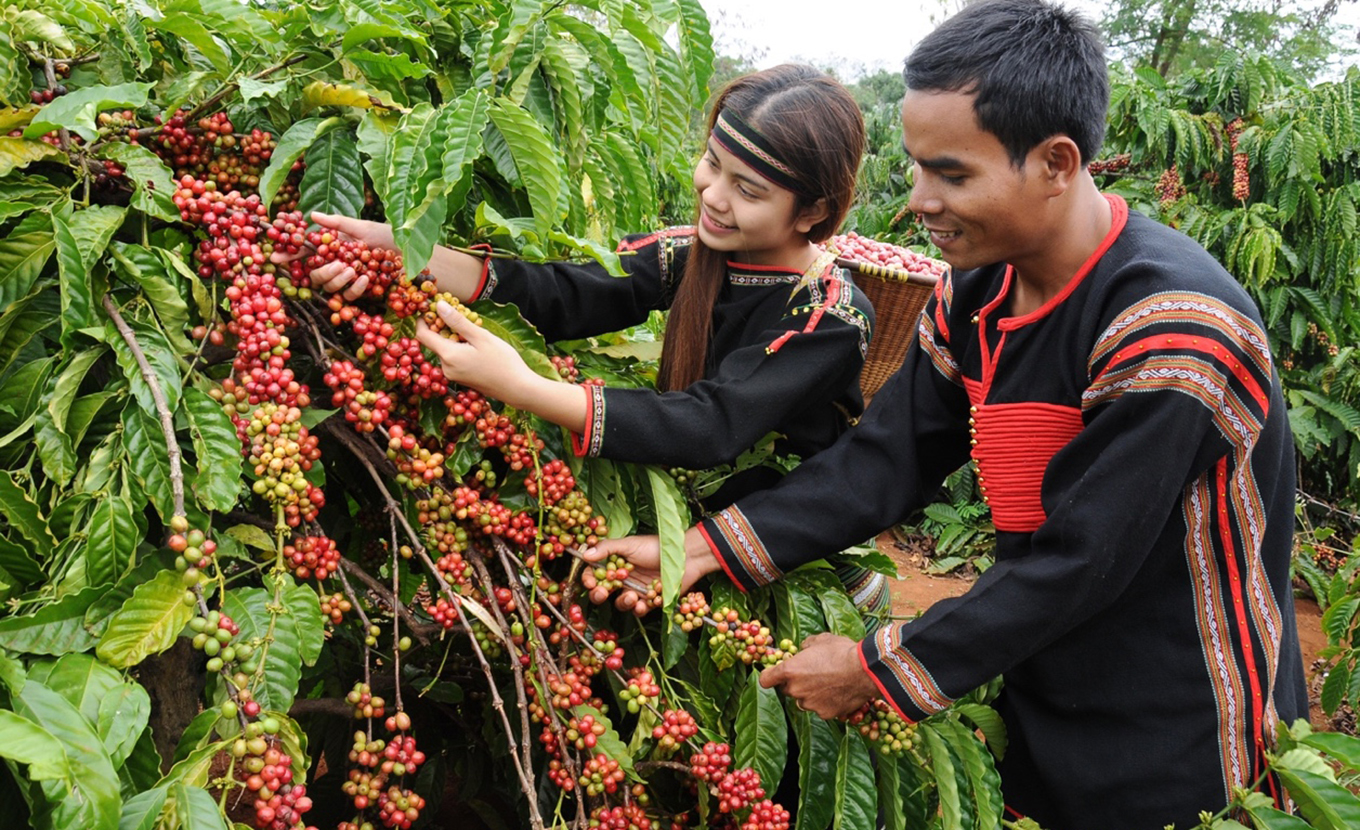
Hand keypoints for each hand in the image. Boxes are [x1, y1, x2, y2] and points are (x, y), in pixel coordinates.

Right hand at [270, 212, 394, 300]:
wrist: (409, 254)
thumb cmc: (386, 237)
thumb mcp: (361, 227)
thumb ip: (337, 223)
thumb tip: (312, 215)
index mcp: (332, 246)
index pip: (305, 251)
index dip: (289, 255)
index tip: (276, 257)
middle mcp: (335, 263)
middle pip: (314, 274)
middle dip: (322, 271)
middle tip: (338, 265)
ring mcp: (346, 280)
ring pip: (327, 287)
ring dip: (337, 279)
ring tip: (352, 269)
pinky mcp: (358, 292)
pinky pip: (347, 296)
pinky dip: (355, 288)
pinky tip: (365, 278)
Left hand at [415, 301, 537, 403]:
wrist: (517, 388)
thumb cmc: (502, 361)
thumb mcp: (481, 336)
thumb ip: (457, 321)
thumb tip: (438, 305)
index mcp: (448, 356)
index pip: (422, 335)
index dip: (423, 320)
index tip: (433, 308)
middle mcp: (446, 367)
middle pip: (434, 342)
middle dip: (443, 326)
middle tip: (460, 314)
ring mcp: (453, 375)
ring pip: (445, 349)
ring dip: (453, 337)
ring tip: (474, 330)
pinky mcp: (461, 378)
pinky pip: (453, 358)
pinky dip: (459, 347)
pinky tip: (476, 345)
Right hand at [581, 535, 663, 613]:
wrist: (685, 556)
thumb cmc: (657, 547)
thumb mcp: (630, 544)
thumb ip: (607, 549)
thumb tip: (585, 554)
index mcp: (616, 564)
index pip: (595, 573)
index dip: (589, 579)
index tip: (590, 582)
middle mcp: (624, 578)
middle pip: (603, 592)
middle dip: (599, 594)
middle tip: (602, 593)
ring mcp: (636, 590)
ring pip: (621, 603)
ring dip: (623, 602)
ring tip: (632, 596)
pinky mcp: (649, 601)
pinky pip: (638, 610)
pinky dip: (639, 608)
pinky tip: (643, 603)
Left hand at [758, 633, 877, 718]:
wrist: (865, 671)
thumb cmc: (842, 652)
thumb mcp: (821, 640)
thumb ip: (807, 645)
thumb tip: (804, 648)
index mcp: (790, 670)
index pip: (766, 679)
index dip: (769, 676)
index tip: (773, 675)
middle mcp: (796, 690)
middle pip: (787, 690)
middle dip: (796, 683)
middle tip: (812, 675)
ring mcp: (810, 704)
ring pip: (805, 700)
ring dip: (811, 694)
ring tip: (829, 683)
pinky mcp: (824, 714)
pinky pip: (821, 708)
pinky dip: (826, 703)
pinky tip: (838, 692)